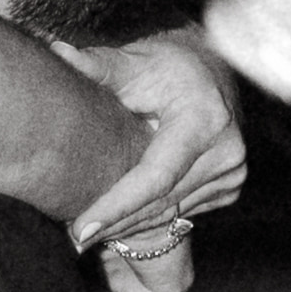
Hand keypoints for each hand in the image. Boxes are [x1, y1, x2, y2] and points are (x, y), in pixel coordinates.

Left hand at [60, 23, 242, 291]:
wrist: (211, 70)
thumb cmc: (165, 63)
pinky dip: (148, 220)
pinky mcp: (229, 187)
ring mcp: (231, 173)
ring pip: (169, 215)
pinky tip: (117, 224)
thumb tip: (58, 53)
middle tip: (71, 238)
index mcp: (205, 119)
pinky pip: (181, 213)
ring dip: (128, 228)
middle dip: (114, 224)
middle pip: (160, 203)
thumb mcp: (133, 60)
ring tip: (86, 235)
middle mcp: (227, 151)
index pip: (155, 177)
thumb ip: (97, 65)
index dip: (117, 206)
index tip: (81, 228)